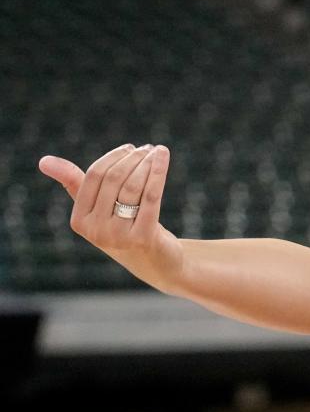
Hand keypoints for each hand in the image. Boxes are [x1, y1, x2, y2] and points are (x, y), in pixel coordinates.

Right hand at [38, 143, 183, 290]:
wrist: (156, 263)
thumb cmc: (125, 229)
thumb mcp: (98, 209)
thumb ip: (74, 184)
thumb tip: (43, 160)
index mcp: (79, 221)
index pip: (93, 177)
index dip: (113, 157)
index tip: (130, 148)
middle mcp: (95, 231)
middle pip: (113, 180)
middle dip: (132, 159)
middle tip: (147, 148)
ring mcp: (118, 236)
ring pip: (132, 186)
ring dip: (147, 163)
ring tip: (157, 152)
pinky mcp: (143, 237)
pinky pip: (150, 196)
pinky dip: (158, 172)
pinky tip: (163, 156)